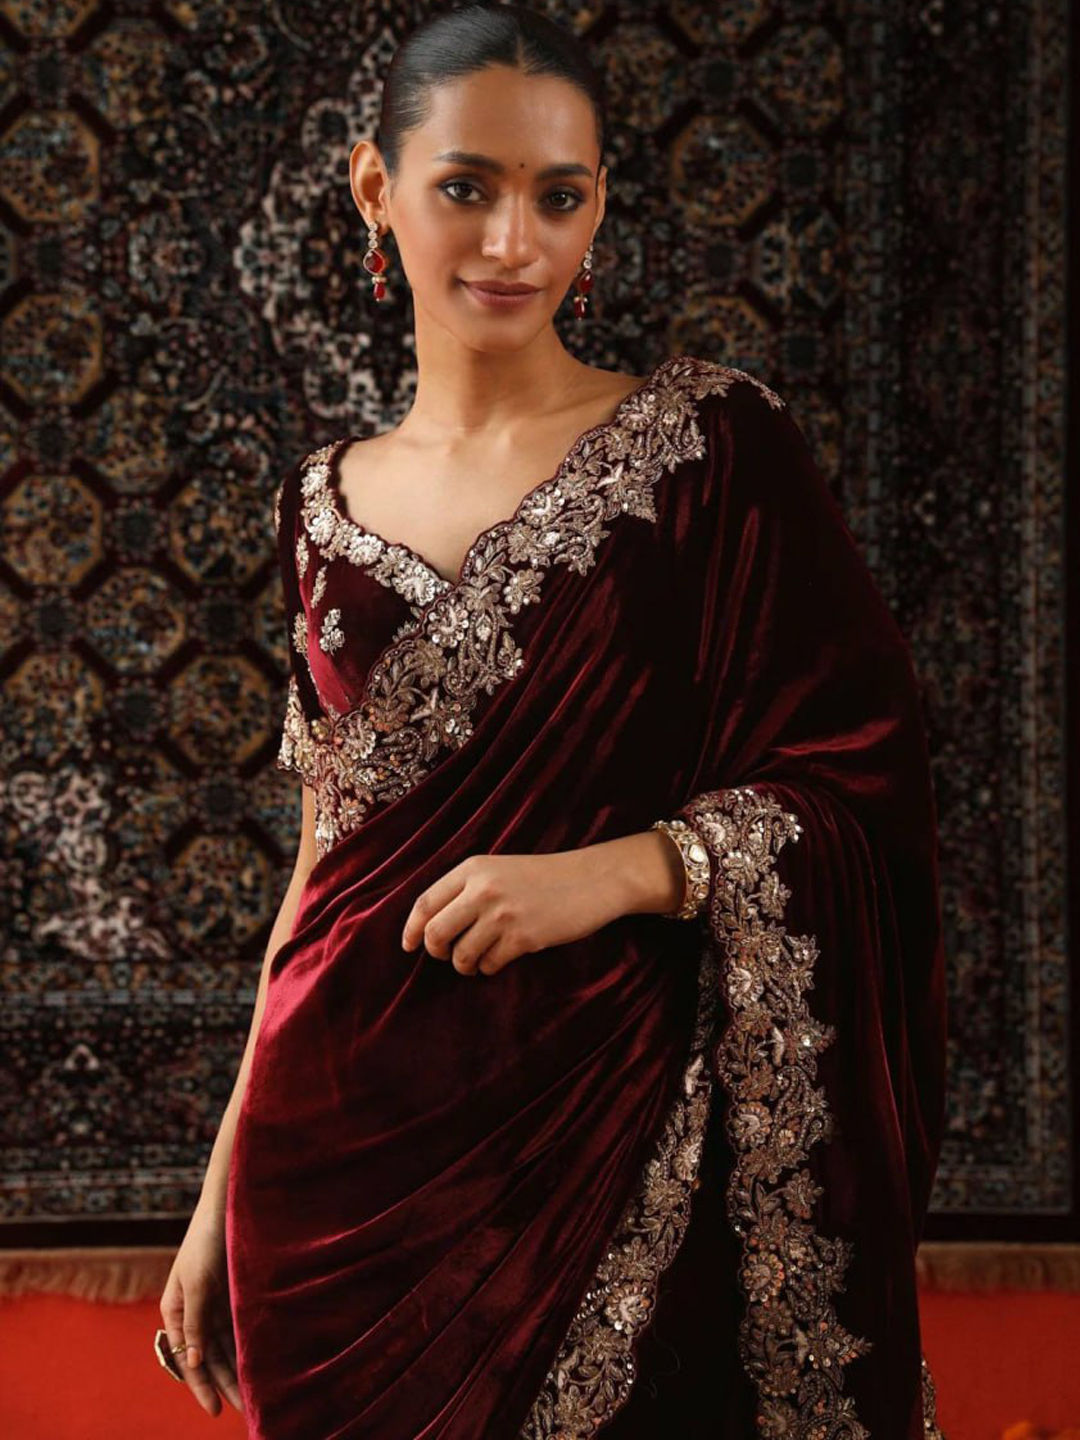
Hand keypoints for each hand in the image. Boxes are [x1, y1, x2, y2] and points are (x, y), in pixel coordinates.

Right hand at [158, 1202, 243, 1416]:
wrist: (226, 1206)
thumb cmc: (205, 1241)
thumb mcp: (198, 1284)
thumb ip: (194, 1324)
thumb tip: (192, 1363)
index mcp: (174, 1311)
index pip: (187, 1359)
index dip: (201, 1386)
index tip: (216, 1410)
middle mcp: (193, 1312)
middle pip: (208, 1357)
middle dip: (225, 1384)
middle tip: (245, 1409)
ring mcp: (214, 1304)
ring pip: (225, 1346)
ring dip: (237, 1369)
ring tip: (254, 1395)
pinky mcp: (232, 1294)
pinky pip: (238, 1327)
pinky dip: (245, 1346)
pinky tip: (258, 1362)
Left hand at [401, 849, 624, 977]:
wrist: (591, 880)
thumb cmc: (543, 877)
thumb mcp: (499, 869)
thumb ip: (467, 889)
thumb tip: (430, 926)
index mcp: (473, 869)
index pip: (426, 903)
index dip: (412, 930)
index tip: (408, 946)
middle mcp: (483, 890)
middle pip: (436, 934)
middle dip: (436, 952)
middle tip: (447, 956)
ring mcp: (503, 915)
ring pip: (461, 956)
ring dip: (466, 965)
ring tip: (478, 960)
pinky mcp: (523, 938)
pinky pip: (490, 965)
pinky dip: (490, 967)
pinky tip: (501, 958)